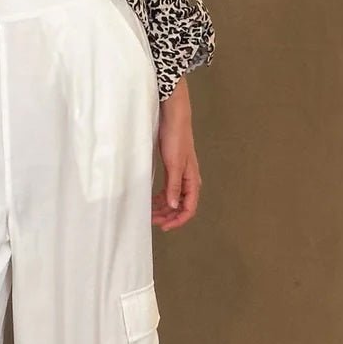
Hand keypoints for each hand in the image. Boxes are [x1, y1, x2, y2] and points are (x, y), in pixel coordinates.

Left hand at [152, 79, 200, 230]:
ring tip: (150, 212)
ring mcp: (180, 174)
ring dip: (164, 207)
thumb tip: (175, 207)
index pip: (189, 208)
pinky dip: (161, 197)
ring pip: (174, 198)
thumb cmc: (176, 138)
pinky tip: (152, 199)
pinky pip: (169, 188)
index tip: (163, 227)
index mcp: (192, 180)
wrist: (174, 116)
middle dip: (168, 215)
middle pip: (181, 205)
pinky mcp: (172, 167)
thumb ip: (174, 186)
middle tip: (152, 221)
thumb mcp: (174, 164)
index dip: (178, 220)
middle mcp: (188, 179)